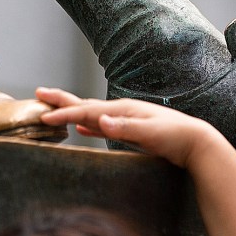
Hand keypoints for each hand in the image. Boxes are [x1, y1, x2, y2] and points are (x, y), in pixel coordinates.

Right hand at [36, 87, 226, 168]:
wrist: (196, 142)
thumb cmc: (175, 137)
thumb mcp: (150, 133)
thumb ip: (123, 127)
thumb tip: (98, 119)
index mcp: (123, 110)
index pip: (87, 110)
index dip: (64, 113)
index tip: (43, 117)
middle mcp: (122, 111)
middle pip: (85, 105)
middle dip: (62, 100)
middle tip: (39, 93)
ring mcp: (126, 119)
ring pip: (91, 114)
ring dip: (71, 111)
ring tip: (54, 109)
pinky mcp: (130, 130)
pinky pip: (102, 126)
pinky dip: (89, 125)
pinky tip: (82, 128)